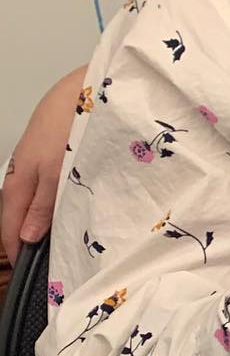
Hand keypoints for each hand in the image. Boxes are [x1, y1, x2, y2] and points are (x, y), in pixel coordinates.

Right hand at [2, 63, 85, 259]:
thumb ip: (45, 205)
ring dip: (40, 217)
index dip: (15, 245)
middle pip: (20, 209)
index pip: (10, 220)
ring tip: (53, 240)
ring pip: (36, 196)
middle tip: (39, 261)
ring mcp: (43, 159)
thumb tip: (27, 237)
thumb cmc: (72, 122)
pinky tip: (68, 206)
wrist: (93, 86)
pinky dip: (53, 199)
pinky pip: (50, 182)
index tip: (23, 269)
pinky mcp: (60, 150)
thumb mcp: (58, 171)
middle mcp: (28, 169)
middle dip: (25, 234)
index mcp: (21, 176)